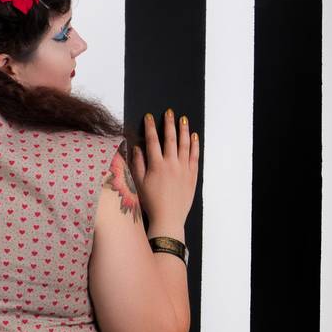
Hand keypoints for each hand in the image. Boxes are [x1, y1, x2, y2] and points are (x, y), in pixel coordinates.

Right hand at [129, 110, 198, 229]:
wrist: (168, 218)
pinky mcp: (192, 176)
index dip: (150, 127)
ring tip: (183, 119)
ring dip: (184, 130)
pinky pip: (194, 157)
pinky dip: (195, 146)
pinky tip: (194, 137)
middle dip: (169, 124)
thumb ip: (138, 164)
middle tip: (169, 112)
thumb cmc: (151, 203)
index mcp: (156, 165)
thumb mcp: (138, 184)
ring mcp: (183, 170)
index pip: (152, 141)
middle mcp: (171, 164)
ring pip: (184, 145)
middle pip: (170, 139)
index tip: (149, 116)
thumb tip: (137, 148)